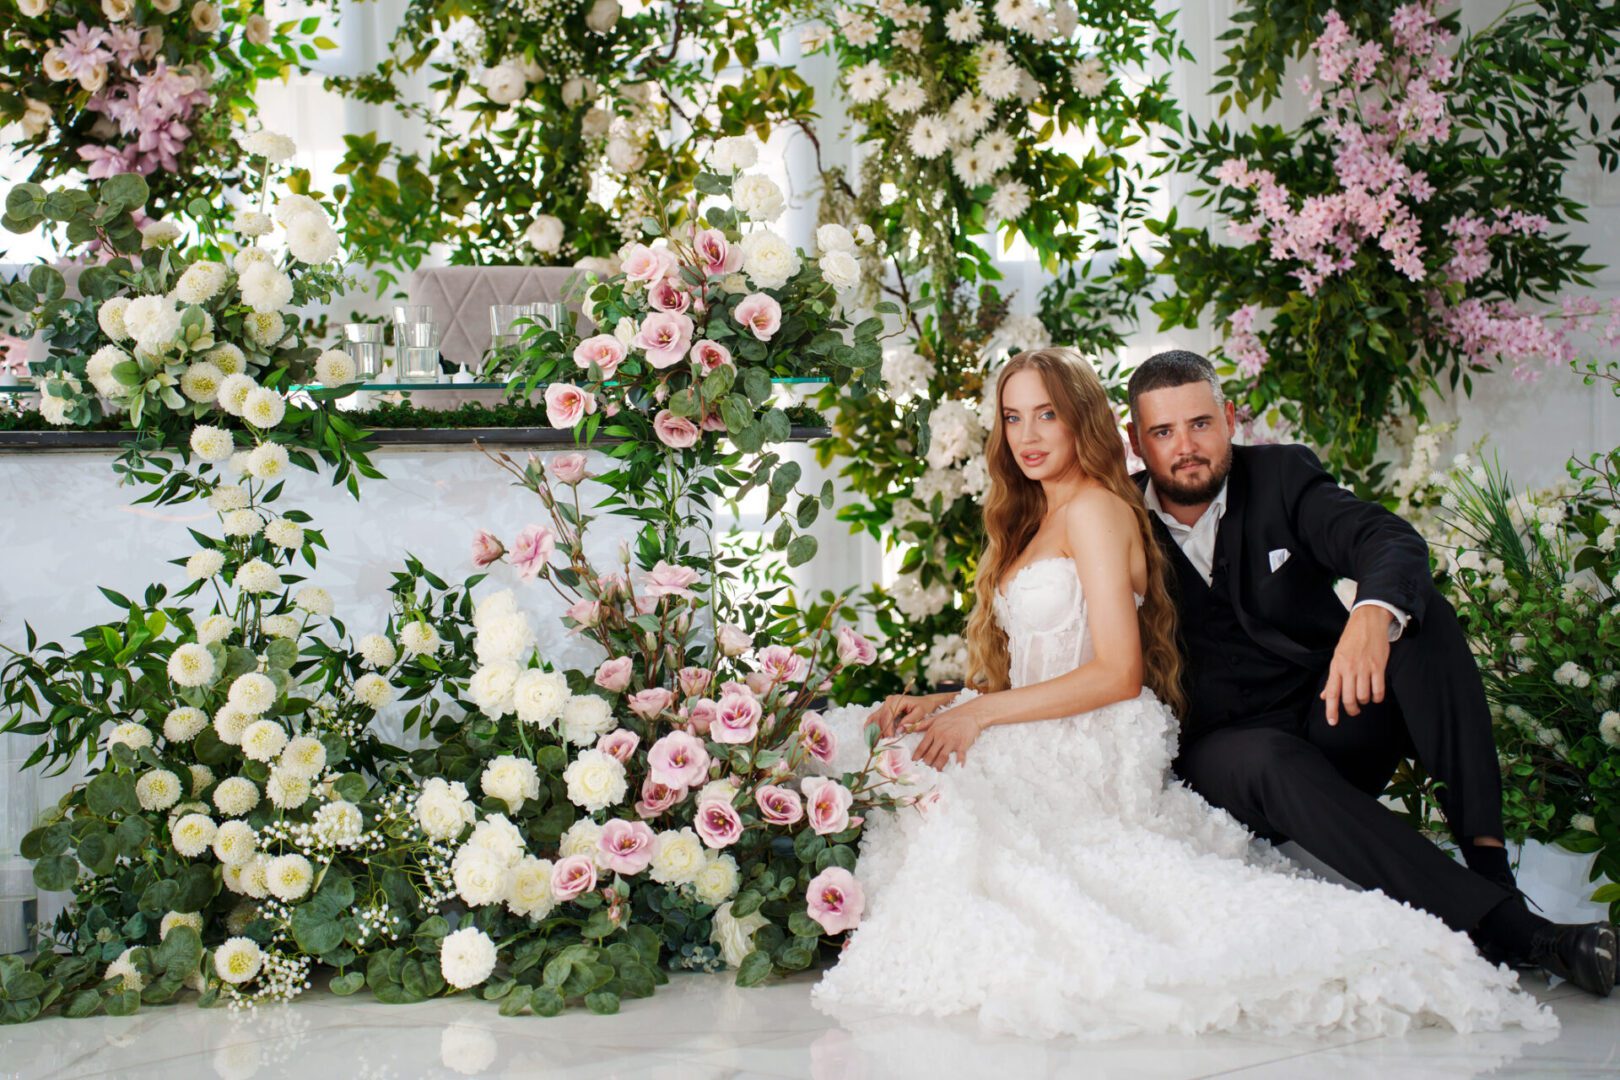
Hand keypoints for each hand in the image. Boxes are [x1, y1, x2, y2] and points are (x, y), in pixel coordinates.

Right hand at [869, 694, 935, 738]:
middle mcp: (889, 700)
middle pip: (881, 717)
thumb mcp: (920, 713)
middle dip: (881, 730)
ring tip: (874, 741)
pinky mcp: (884, 708)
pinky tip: (868, 733)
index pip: (889, 715)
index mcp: (898, 700)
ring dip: (874, 729)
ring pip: (876, 718)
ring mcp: (886, 704)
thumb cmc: (924, 707)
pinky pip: (875, 716)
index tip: (890, 738)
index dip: (888, 727)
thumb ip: (910, 721)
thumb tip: (899, 730)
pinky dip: (871, 725)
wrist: (925, 702)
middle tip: (881, 742)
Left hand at [912, 700, 987, 769]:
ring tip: (935, 773)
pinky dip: (958, 763)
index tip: (914, 763)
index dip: (917, 756)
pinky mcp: (962, 744)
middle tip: (923, 772)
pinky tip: (957, 768)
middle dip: (926, 764)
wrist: (970, 713)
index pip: (922, 746)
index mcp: (933, 731)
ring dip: (938, 766)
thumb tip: (907, 727)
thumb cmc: (953, 716)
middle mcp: (941, 737)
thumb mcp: (936, 718)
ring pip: (942, 757)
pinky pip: (960, 755)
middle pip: (931, 754)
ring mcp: (952, 741)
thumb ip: (922, 725)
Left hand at [1321, 605, 1392, 725]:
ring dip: (1364, 701)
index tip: (1332, 722)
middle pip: (1348, 698)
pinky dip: (1377, 697)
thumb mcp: (1337, 657)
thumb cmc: (1351, 641)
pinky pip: (1378, 690)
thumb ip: (1332, 679)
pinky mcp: (1379, 666)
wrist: (1367, 622)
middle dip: (1351, 709)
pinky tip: (1376, 696)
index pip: (1332, 693)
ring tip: (1364, 698)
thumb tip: (1325, 696)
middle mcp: (1349, 669)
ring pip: (1363, 696)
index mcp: (1336, 667)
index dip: (1331, 710)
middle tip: (1354, 710)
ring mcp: (1364, 668)